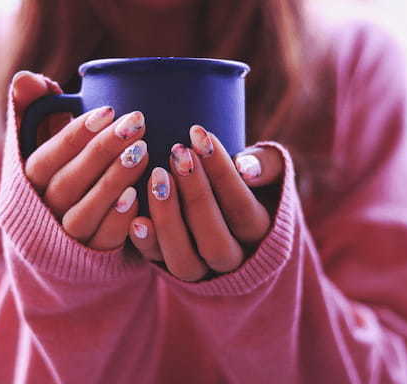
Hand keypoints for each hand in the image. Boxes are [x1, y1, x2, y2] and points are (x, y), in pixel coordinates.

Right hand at [12, 71, 148, 249]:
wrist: (66, 236)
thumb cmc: (66, 172)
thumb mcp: (50, 141)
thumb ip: (38, 110)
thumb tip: (28, 79)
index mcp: (30, 179)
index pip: (47, 157)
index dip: (75, 135)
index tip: (109, 111)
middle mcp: (43, 210)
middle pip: (68, 183)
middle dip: (102, 152)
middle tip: (137, 124)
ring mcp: (65, 238)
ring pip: (83, 214)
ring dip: (112, 183)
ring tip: (143, 154)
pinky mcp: (90, 258)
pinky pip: (103, 242)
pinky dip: (119, 221)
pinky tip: (140, 196)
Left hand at [128, 125, 284, 281]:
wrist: (235, 215)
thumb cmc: (253, 182)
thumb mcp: (270, 170)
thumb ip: (267, 165)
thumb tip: (246, 168)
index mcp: (262, 233)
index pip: (242, 208)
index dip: (221, 172)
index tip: (199, 135)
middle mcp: (234, 260)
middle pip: (215, 241)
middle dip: (195, 195)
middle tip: (177, 152)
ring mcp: (202, 270)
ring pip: (185, 261)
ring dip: (168, 219)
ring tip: (157, 175)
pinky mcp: (173, 269)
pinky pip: (158, 264)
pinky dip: (146, 241)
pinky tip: (135, 216)